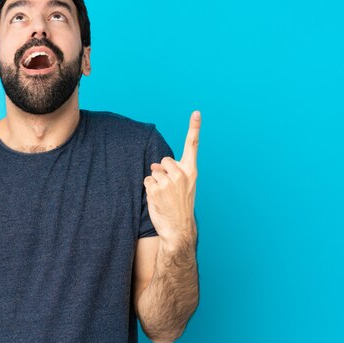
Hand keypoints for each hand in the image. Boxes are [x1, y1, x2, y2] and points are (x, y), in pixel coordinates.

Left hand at [143, 111, 199, 246]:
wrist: (179, 230)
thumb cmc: (180, 207)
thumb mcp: (183, 187)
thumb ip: (172, 172)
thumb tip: (153, 165)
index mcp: (191, 172)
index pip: (193, 146)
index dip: (194, 128)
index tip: (196, 113)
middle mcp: (182, 174)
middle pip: (163, 160)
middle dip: (162, 171)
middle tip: (169, 189)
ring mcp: (169, 182)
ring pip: (153, 171)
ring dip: (155, 182)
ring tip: (164, 197)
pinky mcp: (156, 189)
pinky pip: (146, 181)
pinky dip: (148, 189)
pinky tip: (157, 200)